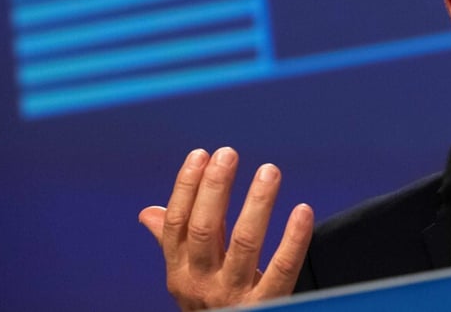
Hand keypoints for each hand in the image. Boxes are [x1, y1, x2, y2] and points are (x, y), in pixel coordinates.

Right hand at [139, 147, 313, 310]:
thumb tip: (148, 212)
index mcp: (180, 270)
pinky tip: (302, 210)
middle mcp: (201, 281)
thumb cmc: (210, 304)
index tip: (201, 155)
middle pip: (204, 229)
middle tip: (229, 154)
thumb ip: (175, 243)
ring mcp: (233, 293)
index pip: (177, 223)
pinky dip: (294, 238)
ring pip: (244, 242)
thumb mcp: (187, 277)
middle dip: (215, 188)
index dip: (186, 187)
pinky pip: (282, 268)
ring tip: (269, 171)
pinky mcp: (265, 304)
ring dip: (257, 203)